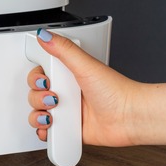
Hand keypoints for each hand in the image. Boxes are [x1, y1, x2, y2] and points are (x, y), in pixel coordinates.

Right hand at [27, 28, 136, 146]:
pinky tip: (51, 127)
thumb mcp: (86, 65)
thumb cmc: (116, 92)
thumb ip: (63, 49)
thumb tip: (44, 34)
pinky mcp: (69, 129)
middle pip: (35, 94)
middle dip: (38, 97)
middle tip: (54, 97)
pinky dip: (44, 131)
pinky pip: (47, 131)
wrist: (130, 118)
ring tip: (53, 114)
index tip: (45, 80)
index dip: (36, 78)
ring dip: (38, 115)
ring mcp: (67, 111)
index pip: (40, 74)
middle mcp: (66, 92)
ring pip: (37, 113)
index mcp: (68, 74)